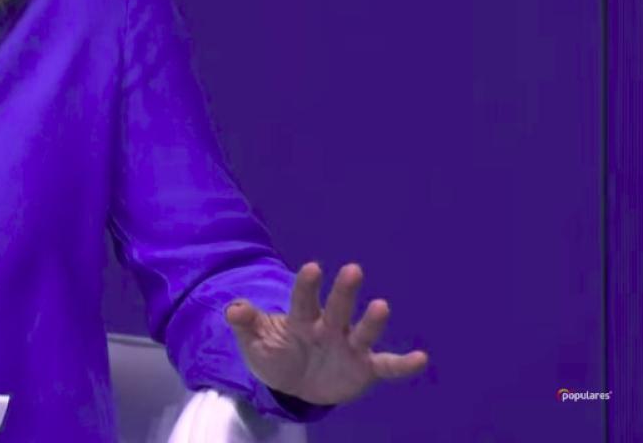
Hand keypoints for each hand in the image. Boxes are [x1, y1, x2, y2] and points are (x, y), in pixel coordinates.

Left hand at [223, 261, 429, 405]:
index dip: (307, 285)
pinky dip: (403, 364)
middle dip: (343, 291)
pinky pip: (386, 366)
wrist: (294, 384)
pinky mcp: (365, 368)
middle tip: (353, 269)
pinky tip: (421, 358)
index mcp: (302, 319)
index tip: (313, 268)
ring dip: (371, 321)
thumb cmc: (276, 354)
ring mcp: (349, 346)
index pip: (303, 300)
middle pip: (337, 308)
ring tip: (381, 306)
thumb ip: (246, 324)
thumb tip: (232, 309)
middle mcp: (329, 327)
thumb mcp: (255, 342)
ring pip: (362, 332)